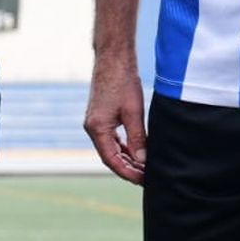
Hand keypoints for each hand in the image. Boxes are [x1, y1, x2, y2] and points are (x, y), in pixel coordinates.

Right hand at [82, 55, 147, 184]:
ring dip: (126, 159)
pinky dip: (123, 147)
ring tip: (143, 168)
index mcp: (97, 129)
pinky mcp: (100, 118)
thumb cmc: (122, 82)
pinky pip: (111, 139)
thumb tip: (143, 160)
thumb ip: (137, 138)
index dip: (127, 172)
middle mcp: (92, 129)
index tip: (143, 180)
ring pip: (111, 149)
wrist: (112, 60)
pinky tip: (135, 152)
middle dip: (128, 169)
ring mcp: (95, 124)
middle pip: (110, 157)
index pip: (111, 160)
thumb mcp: (134, 112)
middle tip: (146, 178)